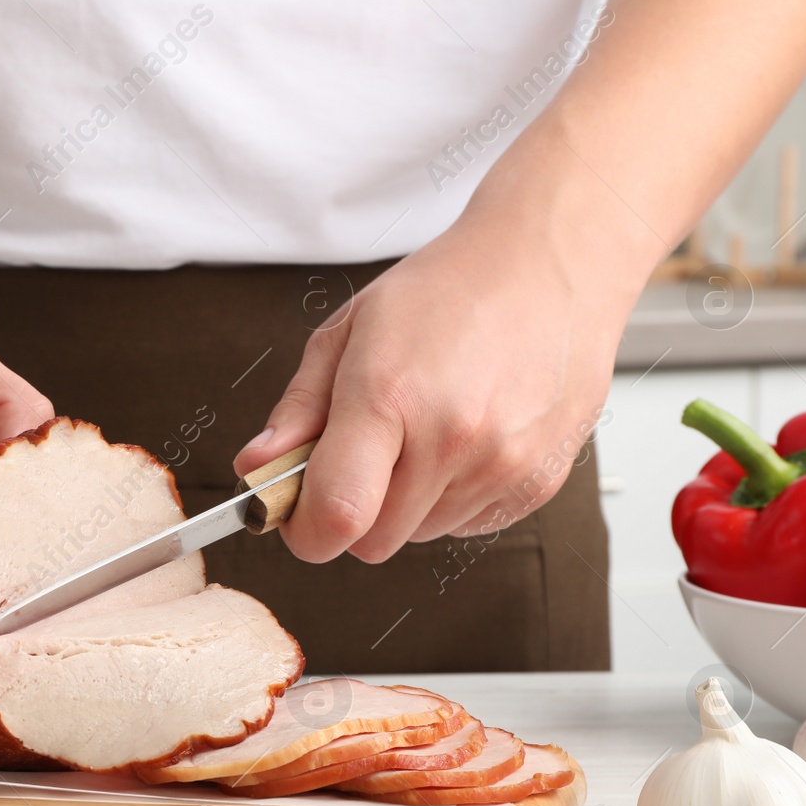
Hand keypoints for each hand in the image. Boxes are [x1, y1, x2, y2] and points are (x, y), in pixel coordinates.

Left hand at [234, 214, 637, 563]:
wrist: (549, 263)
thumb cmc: (447, 290)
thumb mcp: (350, 330)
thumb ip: (297, 409)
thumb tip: (256, 468)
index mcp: (390, 396)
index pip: (334, 517)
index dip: (303, 528)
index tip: (296, 510)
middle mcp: (452, 439)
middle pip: (372, 542)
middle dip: (352, 509)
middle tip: (360, 454)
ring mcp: (502, 465)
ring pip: (419, 535)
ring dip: (405, 502)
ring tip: (423, 430)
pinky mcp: (537, 482)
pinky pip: (467, 525)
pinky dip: (451, 498)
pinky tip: (464, 439)